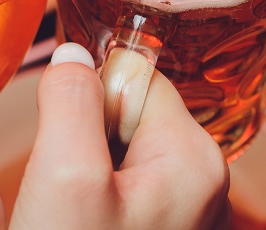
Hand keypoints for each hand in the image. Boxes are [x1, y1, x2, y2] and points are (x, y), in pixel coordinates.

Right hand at [11, 44, 229, 229]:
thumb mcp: (64, 174)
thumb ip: (72, 100)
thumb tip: (73, 53)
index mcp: (195, 157)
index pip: (137, 77)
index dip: (89, 100)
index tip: (69, 147)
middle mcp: (201, 181)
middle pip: (128, 113)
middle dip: (83, 138)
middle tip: (68, 193)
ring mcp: (180, 211)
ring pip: (114, 151)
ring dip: (81, 173)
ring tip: (70, 219)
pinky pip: (115, 188)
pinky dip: (86, 201)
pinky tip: (76, 229)